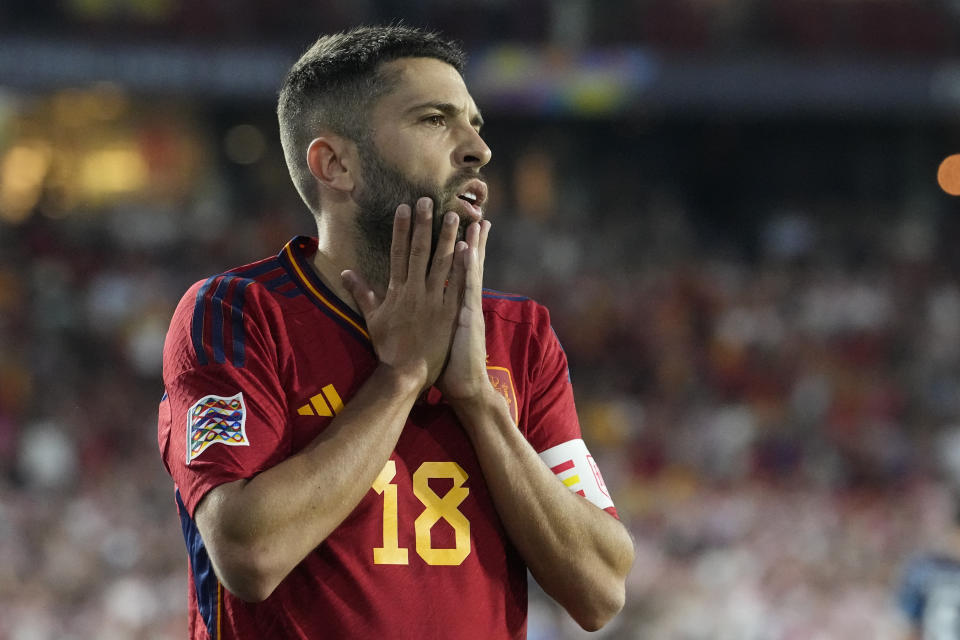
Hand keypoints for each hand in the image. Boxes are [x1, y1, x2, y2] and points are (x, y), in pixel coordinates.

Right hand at [341, 197, 465, 391]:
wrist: (405, 374)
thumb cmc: (388, 348)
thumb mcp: (372, 319)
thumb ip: (361, 293)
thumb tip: (345, 273)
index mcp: (396, 291)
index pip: (398, 253)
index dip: (401, 230)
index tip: (404, 209)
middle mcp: (414, 291)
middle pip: (419, 252)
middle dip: (424, 225)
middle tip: (428, 200)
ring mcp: (433, 301)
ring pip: (441, 263)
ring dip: (447, 238)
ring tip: (452, 215)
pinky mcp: (449, 313)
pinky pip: (457, 285)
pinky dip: (462, 267)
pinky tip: (468, 248)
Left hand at [437, 219, 492, 403]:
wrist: (464, 386)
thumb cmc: (446, 364)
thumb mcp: (438, 336)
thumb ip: (433, 318)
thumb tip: (421, 308)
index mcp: (454, 304)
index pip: (456, 271)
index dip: (459, 249)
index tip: (461, 226)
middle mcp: (462, 302)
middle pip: (466, 265)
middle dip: (469, 239)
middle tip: (473, 214)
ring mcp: (466, 307)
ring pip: (469, 270)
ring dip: (471, 245)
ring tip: (474, 222)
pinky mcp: (466, 317)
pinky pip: (466, 289)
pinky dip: (468, 269)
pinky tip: (467, 251)